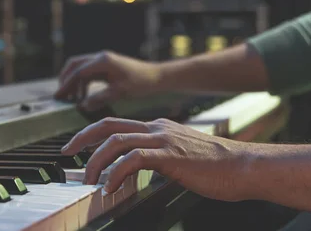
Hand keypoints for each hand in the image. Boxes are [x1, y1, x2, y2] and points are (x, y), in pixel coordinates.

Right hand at [55, 51, 163, 109]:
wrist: (156, 77)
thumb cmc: (140, 83)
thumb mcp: (119, 92)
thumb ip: (100, 98)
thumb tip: (81, 106)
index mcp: (102, 61)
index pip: (78, 72)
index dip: (67, 85)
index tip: (58, 98)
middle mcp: (100, 58)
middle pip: (74, 65)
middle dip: (65, 80)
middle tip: (60, 97)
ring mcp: (102, 60)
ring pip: (79, 68)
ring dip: (73, 82)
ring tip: (69, 99)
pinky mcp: (105, 66)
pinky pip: (87, 72)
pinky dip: (81, 83)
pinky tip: (82, 96)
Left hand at [61, 117, 252, 201]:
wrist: (244, 166)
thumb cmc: (215, 167)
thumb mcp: (179, 156)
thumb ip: (156, 158)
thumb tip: (134, 170)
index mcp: (157, 127)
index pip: (115, 124)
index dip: (91, 133)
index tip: (76, 147)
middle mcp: (156, 128)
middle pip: (108, 125)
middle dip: (82, 137)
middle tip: (67, 152)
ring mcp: (162, 139)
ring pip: (116, 141)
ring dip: (97, 160)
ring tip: (90, 179)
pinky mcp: (169, 154)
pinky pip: (133, 159)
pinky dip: (117, 173)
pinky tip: (111, 187)